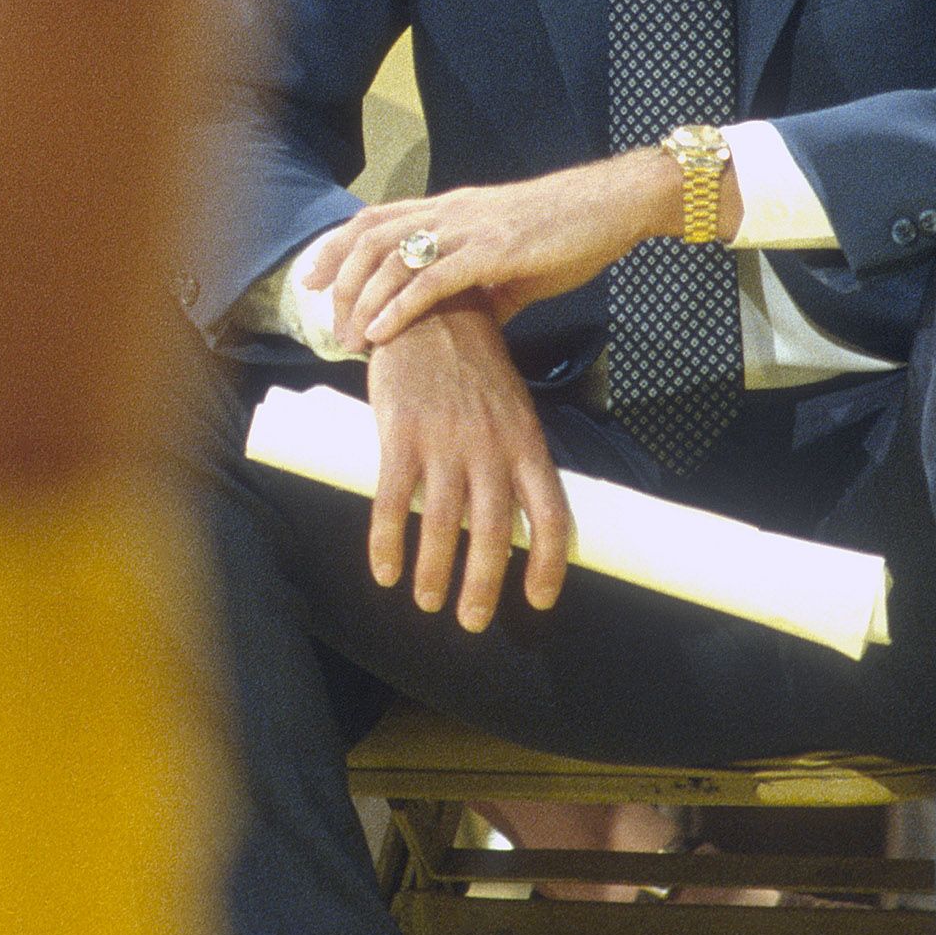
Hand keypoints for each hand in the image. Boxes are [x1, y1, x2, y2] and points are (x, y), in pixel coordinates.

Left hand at [304, 152, 686, 349]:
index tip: (313, 277)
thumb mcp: (513, 261)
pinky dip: (399, 308)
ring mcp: (469, 230)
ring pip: (393, 258)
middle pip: (370, 236)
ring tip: (350, 340)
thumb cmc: (568, 231)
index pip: (377, 218)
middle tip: (324, 321)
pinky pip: (432, 280)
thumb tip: (468, 323)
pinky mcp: (493, 251)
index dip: (338, 245)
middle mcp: (450, 212)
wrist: (613, 205)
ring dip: (364, 302)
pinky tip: (382, 333)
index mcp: (452, 209)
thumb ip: (483, 289)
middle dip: (338, 278)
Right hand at [363, 297, 573, 628]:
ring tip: (426, 602)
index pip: (551, 515)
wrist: (430, 313)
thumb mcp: (511, 409)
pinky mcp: (402, 434)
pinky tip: (384, 571)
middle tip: (471, 621)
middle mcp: (491, 448)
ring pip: (443, 525)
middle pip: (494, 534)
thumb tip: (512, 518)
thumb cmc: (472, 368)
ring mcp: (446, 442)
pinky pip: (394, 502)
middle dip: (482, 586)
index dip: (549, 565)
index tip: (538, 601)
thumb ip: (512, 458)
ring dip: (433, 573)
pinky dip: (388, 543)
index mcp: (527, 443)